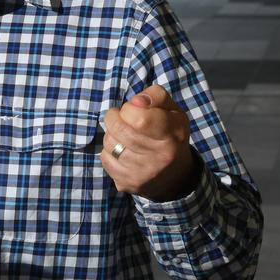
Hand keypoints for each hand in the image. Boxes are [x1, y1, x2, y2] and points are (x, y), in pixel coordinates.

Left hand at [101, 86, 196, 201]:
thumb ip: (155, 96)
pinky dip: (109, 151)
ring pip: (110, 143)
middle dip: (114, 118)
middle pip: (119, 129)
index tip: (132, 109)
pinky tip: (122, 151)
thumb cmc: (170, 134)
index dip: (129, 109)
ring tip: (123, 135)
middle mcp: (158, 157)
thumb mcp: (172, 110)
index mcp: (172, 135)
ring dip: (111, 134)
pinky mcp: (127, 183)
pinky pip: (105, 159)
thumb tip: (136, 102)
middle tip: (121, 117)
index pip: (140, 118)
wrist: (174, 176)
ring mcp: (142, 173)